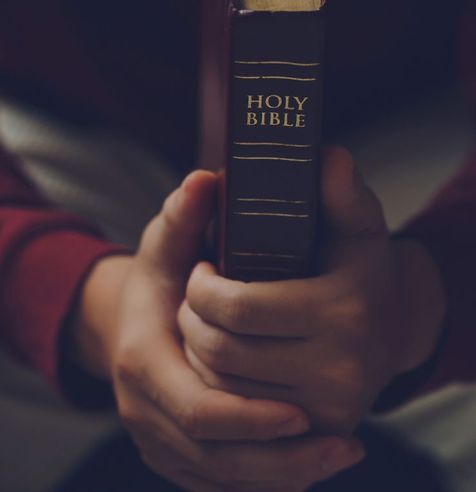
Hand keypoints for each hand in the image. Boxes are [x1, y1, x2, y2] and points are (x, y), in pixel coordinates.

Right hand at [73, 170, 364, 490]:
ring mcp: (156, 440)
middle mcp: (143, 411)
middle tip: (341, 443)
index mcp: (142, 361)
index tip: (300, 411)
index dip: (248, 417)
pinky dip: (264, 479)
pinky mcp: (172, 456)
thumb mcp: (164, 245)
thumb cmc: (154, 284)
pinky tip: (310, 465)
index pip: (195, 408)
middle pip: (213, 455)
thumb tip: (205, 180)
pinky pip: (219, 483)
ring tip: (340, 454)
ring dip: (282, 474)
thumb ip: (182, 214)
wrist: (123, 325)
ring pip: (220, 478)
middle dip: (278, 456)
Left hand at [178, 147, 446, 435]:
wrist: (392, 327)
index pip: (240, 307)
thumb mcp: (354, 223)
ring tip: (201, 321)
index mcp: (342, 308)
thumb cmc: (357, 266)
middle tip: (193, 296)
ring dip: (198, 351)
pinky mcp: (319, 426)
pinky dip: (215, 384)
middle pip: (223, 351)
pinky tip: (217, 355)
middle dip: (192, 318)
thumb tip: (328, 157)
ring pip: (223, 387)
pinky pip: (241, 413)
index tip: (201, 269)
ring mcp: (329, 403)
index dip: (204, 288)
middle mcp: (341, 365)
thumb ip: (339, 191)